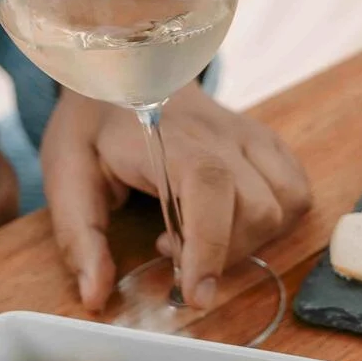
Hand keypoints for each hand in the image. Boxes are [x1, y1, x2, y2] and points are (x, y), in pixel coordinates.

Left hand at [40, 84, 310, 309]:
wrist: (124, 63)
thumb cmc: (93, 125)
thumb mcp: (65, 175)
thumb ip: (80, 237)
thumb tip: (97, 296)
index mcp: (168, 137)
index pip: (210, 185)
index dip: (211, 244)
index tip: (196, 294)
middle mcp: (222, 133)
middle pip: (258, 207)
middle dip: (224, 251)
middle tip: (171, 249)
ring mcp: (250, 135)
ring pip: (286, 203)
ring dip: (252, 238)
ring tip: (204, 234)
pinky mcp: (266, 142)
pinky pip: (297, 190)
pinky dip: (276, 219)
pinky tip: (234, 220)